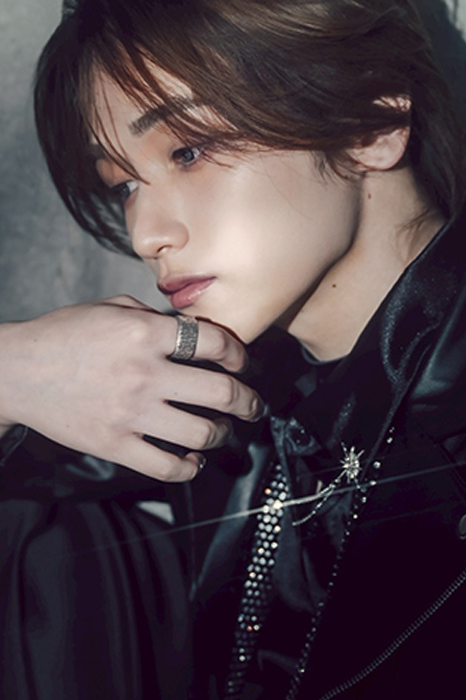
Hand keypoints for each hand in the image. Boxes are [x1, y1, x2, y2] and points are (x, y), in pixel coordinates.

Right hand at [0, 296, 262, 480]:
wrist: (17, 371)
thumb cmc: (64, 334)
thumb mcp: (111, 307)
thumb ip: (154, 317)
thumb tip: (194, 332)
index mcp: (144, 333)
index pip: (214, 342)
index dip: (239, 353)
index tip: (241, 362)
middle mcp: (143, 373)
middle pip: (220, 391)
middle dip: (248, 400)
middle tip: (253, 404)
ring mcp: (130, 413)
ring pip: (201, 432)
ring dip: (223, 433)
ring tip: (223, 430)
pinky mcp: (114, 445)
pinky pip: (166, 466)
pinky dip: (190, 466)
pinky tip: (194, 459)